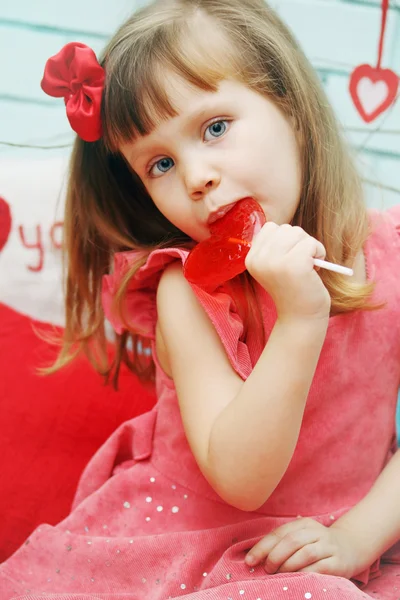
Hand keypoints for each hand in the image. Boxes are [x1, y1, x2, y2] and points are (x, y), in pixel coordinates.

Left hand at [244, 518, 369, 578]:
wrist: (351, 547)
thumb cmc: (317, 545)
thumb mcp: (301, 538)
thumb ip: (283, 543)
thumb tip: (256, 557)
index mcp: (303, 524)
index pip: (279, 533)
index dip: (262, 547)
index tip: (249, 561)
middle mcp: (316, 532)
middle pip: (291, 541)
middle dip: (274, 556)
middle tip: (267, 569)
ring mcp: (328, 547)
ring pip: (304, 553)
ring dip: (288, 565)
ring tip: (279, 574)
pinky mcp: (338, 563)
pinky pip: (318, 568)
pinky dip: (304, 574)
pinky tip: (296, 578)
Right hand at [245, 223, 330, 321]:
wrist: (302, 317)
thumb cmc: (294, 288)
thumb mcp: (276, 265)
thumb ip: (274, 247)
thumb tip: (283, 228)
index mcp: (251, 259)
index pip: (271, 228)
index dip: (286, 240)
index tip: (289, 260)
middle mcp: (259, 259)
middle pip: (285, 228)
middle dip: (299, 242)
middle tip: (302, 264)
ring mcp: (275, 262)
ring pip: (298, 233)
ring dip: (310, 246)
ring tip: (308, 267)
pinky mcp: (294, 265)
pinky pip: (311, 243)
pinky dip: (319, 252)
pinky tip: (315, 269)